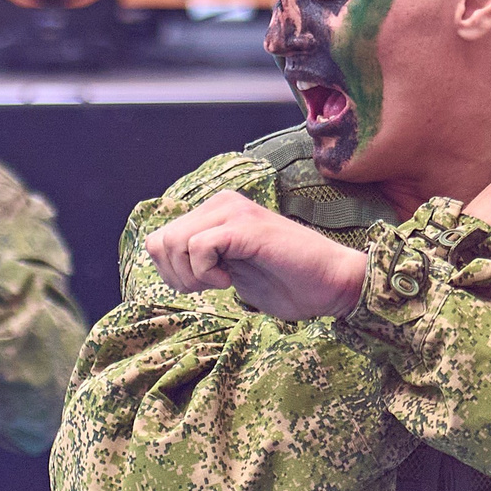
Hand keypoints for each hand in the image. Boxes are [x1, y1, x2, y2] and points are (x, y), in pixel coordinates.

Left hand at [145, 190, 366, 321]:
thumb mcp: (230, 270)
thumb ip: (200, 259)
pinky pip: (199, 247)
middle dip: (178, 277)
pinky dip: (207, 273)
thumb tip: (162, 256)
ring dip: (192, 276)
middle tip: (212, 287)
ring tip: (222, 282)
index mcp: (216, 212)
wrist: (332, 284)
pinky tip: (231, 280)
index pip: (159, 239)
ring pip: (174, 242)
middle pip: (160, 242)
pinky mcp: (246, 227)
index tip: (202, 285)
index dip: (171, 272)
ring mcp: (233, 212)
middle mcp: (222, 204)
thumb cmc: (287, 282)